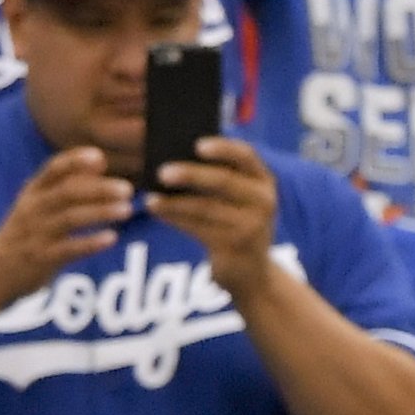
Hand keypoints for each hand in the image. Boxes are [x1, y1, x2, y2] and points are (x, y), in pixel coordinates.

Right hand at [0, 146, 131, 298]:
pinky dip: (91, 242)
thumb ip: (68, 183)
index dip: (75, 161)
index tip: (99, 156)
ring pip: (70, 218)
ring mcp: (37, 233)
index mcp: (33, 192)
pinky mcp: (42, 258)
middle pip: (67, 193)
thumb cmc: (26, 232)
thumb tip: (101, 161)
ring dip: (100, 213)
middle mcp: (33, 208)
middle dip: (98, 189)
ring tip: (127, 210)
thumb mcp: (39, 204)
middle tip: (127, 189)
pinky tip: (112, 238)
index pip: (53, 170)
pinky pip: (69, 249)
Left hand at [150, 138, 281, 300]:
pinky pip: (199, 228)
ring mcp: (252, 226)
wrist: (250, 270)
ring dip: (174, 202)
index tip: (196, 145)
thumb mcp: (236, 198)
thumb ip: (216, 176)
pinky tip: (158, 211)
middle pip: (224, 182)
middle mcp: (264, 201)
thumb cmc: (234, 222)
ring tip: (150, 198)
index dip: (222, 148)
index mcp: (263, 181)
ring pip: (206, 208)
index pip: (246, 156)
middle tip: (161, 172)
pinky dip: (175, 218)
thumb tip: (171, 156)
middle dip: (191, 175)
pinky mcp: (235, 246)